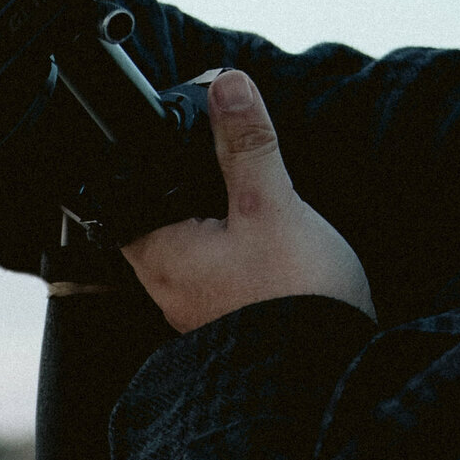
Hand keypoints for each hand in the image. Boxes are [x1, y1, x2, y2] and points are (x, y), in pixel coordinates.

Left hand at [126, 68, 375, 333]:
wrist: (331, 374)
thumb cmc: (295, 297)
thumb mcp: (270, 205)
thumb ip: (246, 145)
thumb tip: (226, 85)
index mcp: (159, 253)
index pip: (128, 191)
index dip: (151, 157)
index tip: (185, 133)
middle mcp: (166, 284)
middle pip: (162, 212)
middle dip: (193, 182)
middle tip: (231, 157)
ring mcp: (196, 305)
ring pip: (193, 240)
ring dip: (218, 214)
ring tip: (255, 195)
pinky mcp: (229, 317)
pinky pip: (220, 267)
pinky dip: (238, 245)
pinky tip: (268, 239)